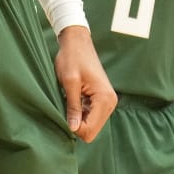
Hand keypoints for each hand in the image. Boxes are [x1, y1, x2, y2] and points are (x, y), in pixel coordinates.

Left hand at [54, 27, 116, 141]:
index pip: (90, 130)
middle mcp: (110, 102)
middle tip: (64, 107)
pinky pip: (91, 116)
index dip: (74, 127)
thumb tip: (73, 129)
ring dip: (78, 118)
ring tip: (69, 100)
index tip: (62, 114)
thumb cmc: (72, 58)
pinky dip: (80, 112)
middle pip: (92, 131)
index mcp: (104, 99)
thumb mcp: (69, 82)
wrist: (77, 43)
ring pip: (91, 125)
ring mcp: (107, 102)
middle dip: (76, 124)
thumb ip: (73, 107)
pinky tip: (73, 98)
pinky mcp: (102, 100)